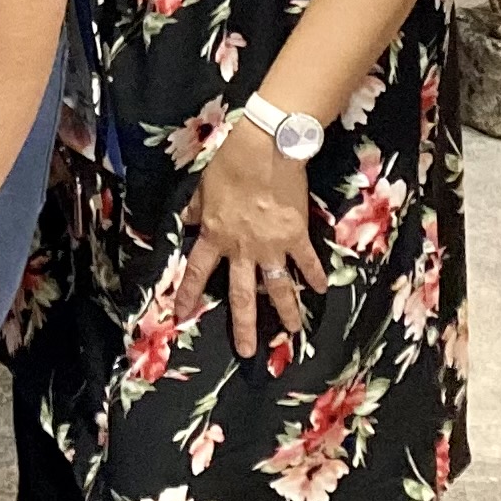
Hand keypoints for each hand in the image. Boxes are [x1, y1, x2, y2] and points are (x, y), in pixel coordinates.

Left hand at [172, 117, 324, 358]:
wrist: (266, 149)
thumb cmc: (230, 163)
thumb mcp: (201, 186)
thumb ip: (194, 209)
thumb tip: (183, 221)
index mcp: (215, 236)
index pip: (197, 272)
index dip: (188, 294)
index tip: (180, 315)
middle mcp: (242, 249)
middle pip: (241, 294)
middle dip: (242, 325)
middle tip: (246, 351)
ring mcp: (272, 246)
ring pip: (278, 287)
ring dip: (285, 310)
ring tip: (292, 331)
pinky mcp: (296, 236)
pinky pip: (306, 261)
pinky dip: (314, 275)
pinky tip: (320, 290)